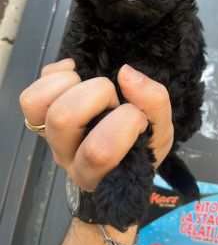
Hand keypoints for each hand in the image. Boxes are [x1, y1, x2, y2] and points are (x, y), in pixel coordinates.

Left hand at [19, 59, 173, 191]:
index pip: (99, 150)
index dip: (127, 121)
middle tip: (114, 99)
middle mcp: (67, 157)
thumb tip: (126, 73)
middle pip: (63, 118)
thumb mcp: (161, 130)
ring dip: (69, 84)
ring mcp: (49, 136)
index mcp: (99, 171)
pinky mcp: (40, 117)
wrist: (122, 151)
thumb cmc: (142, 145)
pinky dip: (53, 76)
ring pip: (36, 105)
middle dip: (98, 94)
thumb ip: (154, 103)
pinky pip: (30, 96)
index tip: (140, 118)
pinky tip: (76, 75)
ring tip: (90, 85)